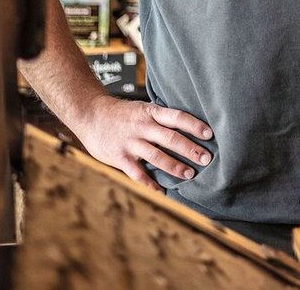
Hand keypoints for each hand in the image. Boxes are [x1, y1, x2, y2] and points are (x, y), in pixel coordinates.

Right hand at [74, 94, 212, 189]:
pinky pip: (137, 173)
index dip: (194, 125)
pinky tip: (162, 192)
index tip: (209, 134)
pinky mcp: (119, 157)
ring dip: (174, 166)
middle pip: (170, 138)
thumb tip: (189, 126)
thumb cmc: (122, 113)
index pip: (176, 117)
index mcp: (150, 113)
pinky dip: (150, 184)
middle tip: (207, 159)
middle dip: (190, 149)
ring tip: (190, 174)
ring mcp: (130, 142)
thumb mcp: (143, 108)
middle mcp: (142, 127)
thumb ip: (161, 118)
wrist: (90, 114)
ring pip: (156, 156)